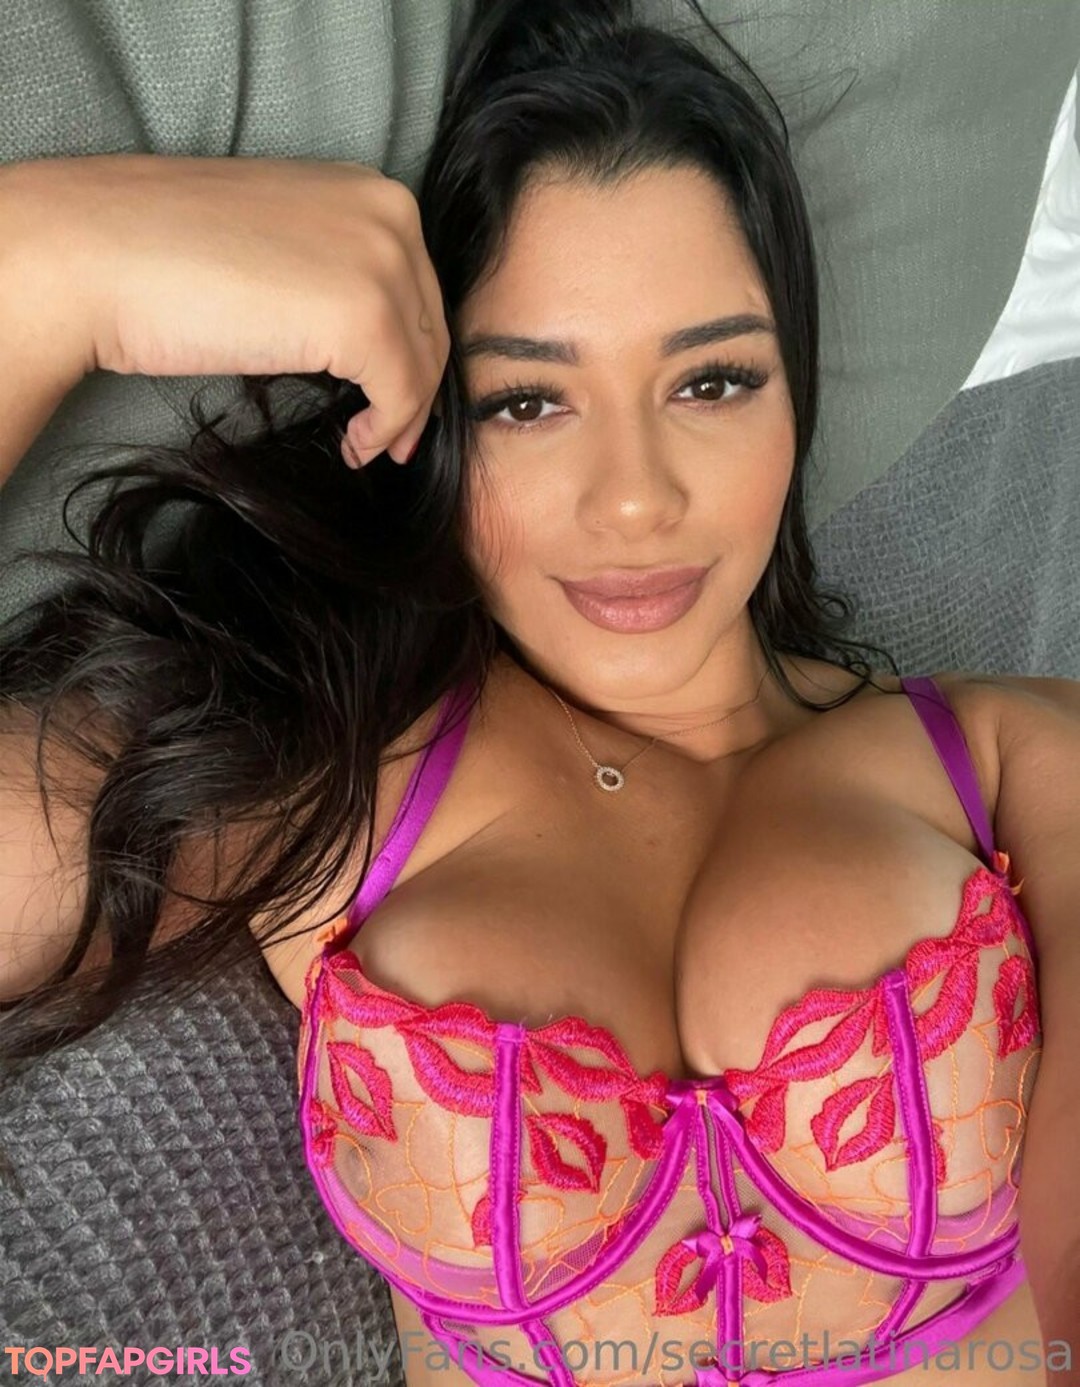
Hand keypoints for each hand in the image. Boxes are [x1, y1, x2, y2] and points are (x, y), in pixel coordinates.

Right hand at [9, 154, 449, 465]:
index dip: (413, 348)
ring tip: (367, 445)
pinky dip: (384, 431)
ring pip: (424, 364)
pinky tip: (352, 445)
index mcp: (371, 190)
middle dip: (416, 387)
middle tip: (390, 436)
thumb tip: (365, 334)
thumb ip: (333, 269)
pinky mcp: (364, 318)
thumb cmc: (169, 251)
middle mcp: (391, 216)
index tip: (394, 393)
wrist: (101, 254)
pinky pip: (401, 394)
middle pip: (431, 325)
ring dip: (400, 416)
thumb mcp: (280, 242)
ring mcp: (383, 264)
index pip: (421, 285)